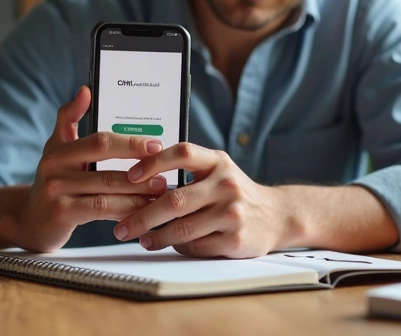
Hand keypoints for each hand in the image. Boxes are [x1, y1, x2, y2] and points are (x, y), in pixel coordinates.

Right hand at [0, 86, 168, 251]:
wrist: (30, 220)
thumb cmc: (53, 182)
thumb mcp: (56, 148)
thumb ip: (70, 119)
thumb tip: (86, 90)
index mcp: (59, 149)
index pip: (99, 141)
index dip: (129, 143)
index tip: (156, 146)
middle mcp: (54, 168)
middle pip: (105, 166)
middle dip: (140, 170)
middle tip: (165, 173)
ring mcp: (56, 192)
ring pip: (106, 192)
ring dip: (137, 194)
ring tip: (159, 193)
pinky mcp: (61, 214)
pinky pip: (100, 211)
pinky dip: (124, 212)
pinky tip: (140, 213)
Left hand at [112, 143, 289, 257]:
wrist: (278, 215)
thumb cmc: (234, 191)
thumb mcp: (217, 170)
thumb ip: (187, 169)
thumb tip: (136, 179)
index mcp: (217, 162)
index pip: (183, 153)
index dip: (153, 162)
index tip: (130, 176)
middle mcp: (227, 184)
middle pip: (175, 200)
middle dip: (142, 216)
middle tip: (122, 226)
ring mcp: (232, 213)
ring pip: (182, 229)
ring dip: (156, 237)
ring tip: (140, 239)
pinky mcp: (236, 239)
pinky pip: (196, 246)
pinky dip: (178, 247)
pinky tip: (169, 245)